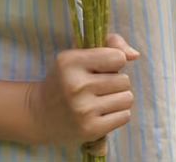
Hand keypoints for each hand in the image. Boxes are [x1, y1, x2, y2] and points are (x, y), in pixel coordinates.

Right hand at [32, 32, 139, 148]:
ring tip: (103, 98)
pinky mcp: (91, 130)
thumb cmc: (65, 79)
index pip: (118, 58)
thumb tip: (135, 55)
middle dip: (116, 81)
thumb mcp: (79, 54)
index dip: (115, 61)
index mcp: (71, 62)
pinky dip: (118, 113)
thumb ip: (109, 45)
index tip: (103, 66)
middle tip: (99, 85)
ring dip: (119, 97)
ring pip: (127, 98)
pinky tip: (104, 111)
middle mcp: (77, 86)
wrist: (40, 114)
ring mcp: (84, 110)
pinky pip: (125, 116)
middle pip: (124, 80)